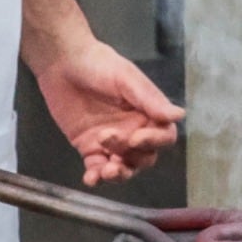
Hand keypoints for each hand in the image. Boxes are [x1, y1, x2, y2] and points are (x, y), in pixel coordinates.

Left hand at [33, 37, 183, 187]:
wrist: (62, 62)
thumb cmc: (98, 64)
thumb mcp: (126, 78)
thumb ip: (150, 99)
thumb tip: (180, 115)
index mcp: (147, 113)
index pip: (163, 136)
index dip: (154, 141)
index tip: (136, 138)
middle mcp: (133, 130)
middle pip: (144, 157)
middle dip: (132, 156)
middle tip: (108, 140)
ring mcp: (111, 142)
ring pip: (124, 167)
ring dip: (118, 173)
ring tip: (105, 171)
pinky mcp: (89, 148)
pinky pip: (97, 168)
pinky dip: (96, 177)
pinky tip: (91, 178)